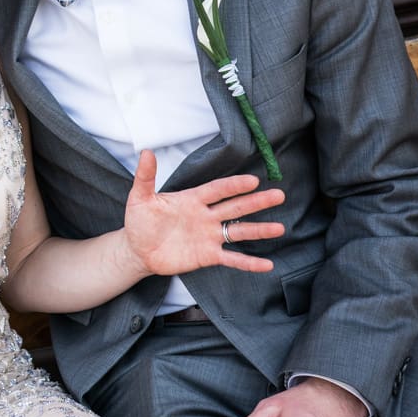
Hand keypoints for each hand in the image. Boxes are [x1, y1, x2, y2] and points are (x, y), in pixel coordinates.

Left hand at [123, 149, 284, 277]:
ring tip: (280, 227)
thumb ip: (145, 177)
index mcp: (193, 199)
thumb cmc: (140, 221)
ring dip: (259, 230)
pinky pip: (232, 259)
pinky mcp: (208, 256)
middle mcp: (206, 216)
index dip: (234, 185)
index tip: (253, 180)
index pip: (217, 190)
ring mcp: (209, 236)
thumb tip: (146, 152)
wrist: (137, 250)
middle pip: (235, 206)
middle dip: (257, 202)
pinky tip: (267, 264)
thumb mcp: (139, 198)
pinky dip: (249, 262)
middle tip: (279, 195)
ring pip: (238, 231)